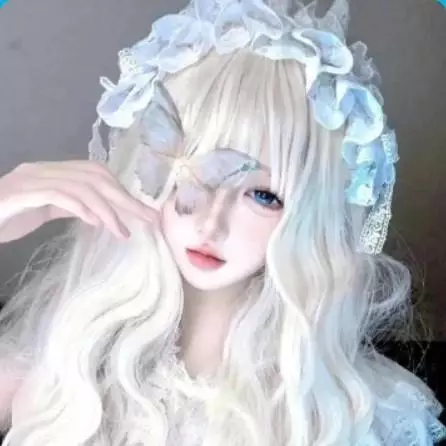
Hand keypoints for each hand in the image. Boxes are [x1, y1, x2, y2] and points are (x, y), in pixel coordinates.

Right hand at [0, 160, 157, 242]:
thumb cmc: (6, 216)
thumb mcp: (44, 211)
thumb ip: (69, 207)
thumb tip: (101, 215)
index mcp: (52, 172)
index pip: (96, 175)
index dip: (121, 191)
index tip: (141, 212)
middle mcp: (44, 170)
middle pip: (95, 178)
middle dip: (125, 199)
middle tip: (148, 219)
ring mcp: (31, 179)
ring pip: (82, 186)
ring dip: (107, 210)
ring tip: (121, 231)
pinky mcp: (21, 193)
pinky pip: (58, 195)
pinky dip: (81, 208)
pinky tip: (95, 222)